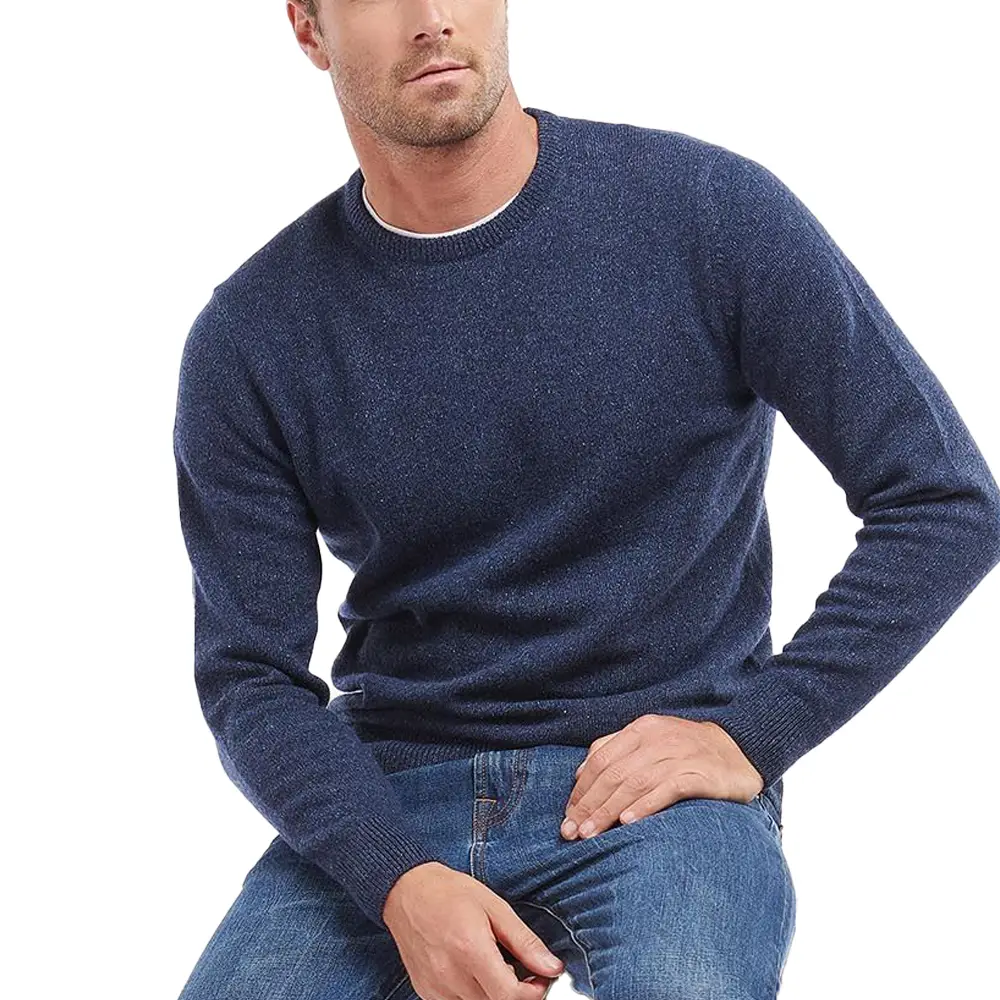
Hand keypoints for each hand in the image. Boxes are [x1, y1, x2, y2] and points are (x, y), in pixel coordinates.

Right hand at [382, 861, 563, 998]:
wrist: (405, 890)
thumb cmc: (448, 891)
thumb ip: (524, 941)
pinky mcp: (426, 992)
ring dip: (493, 993)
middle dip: (514, 991)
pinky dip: (473, 993)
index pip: (509, 996)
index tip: (540, 978)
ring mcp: (436, 987)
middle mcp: (451, 975)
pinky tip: (472, 970)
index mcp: (470, 949)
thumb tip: (551, 966)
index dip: (533, 993)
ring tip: (493, 965)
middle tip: (520, 969)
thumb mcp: (494, 906)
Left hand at [561, 715, 763, 839]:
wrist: (740, 752)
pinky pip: (667, 789)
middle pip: (614, 772)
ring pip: (635, 782)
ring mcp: (679, 754)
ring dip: (608, 811)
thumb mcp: (651, 743)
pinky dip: (645, 805)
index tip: (567, 816)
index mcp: (641, 729)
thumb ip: (617, 752)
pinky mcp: (700, 773)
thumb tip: (580, 774)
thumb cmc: (687, 753)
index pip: (601, 758)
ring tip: (591, 834)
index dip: (581, 789)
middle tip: (571, 832)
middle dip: (589, 804)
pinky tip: (629, 823)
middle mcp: (658, 738)